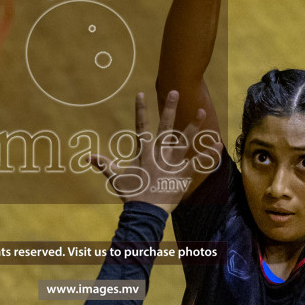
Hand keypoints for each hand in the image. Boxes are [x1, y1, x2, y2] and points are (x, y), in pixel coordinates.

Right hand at [89, 90, 214, 208]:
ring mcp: (172, 164)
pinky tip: (217, 144)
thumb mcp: (115, 178)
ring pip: (184, 141)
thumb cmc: (131, 195)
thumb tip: (88, 157)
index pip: (141, 127)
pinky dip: (208, 154)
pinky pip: (197, 163)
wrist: (145, 213)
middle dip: (169, 108)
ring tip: (202, 110)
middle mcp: (158, 154)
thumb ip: (104, 164)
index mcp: (143, 153)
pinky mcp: (182, 175)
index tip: (141, 94)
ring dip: (193, 125)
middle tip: (174, 92)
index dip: (140, 110)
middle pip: (165, 127)